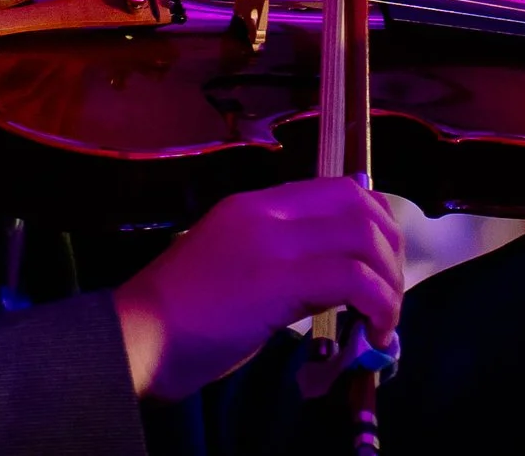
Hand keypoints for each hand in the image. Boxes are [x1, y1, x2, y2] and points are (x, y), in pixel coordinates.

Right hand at [113, 178, 403, 400]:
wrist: (135, 337)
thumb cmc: (178, 318)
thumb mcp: (235, 269)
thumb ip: (284, 261)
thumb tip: (338, 277)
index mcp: (254, 205)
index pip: (337, 187)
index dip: (374, 222)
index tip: (381, 264)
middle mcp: (266, 212)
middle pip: (359, 204)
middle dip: (390, 251)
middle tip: (389, 295)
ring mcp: (271, 241)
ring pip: (363, 236)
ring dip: (389, 282)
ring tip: (383, 321)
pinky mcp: (276, 279)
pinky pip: (352, 278)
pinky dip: (378, 304)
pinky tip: (371, 333)